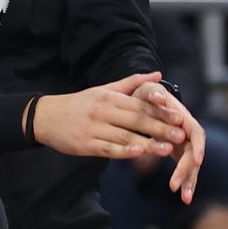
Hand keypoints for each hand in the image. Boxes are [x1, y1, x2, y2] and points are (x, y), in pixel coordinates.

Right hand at [32, 72, 184, 158]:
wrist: (47, 117)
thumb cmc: (80, 104)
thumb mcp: (103, 89)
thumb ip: (131, 83)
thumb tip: (157, 75)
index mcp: (108, 97)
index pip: (139, 104)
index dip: (161, 111)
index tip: (180, 117)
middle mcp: (102, 111)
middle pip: (136, 120)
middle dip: (160, 128)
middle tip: (180, 135)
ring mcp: (93, 128)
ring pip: (125, 136)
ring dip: (148, 143)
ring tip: (167, 149)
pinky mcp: (86, 145)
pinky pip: (108, 149)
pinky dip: (125, 151)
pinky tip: (139, 153)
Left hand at [132, 80, 204, 202]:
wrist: (142, 101)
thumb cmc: (145, 94)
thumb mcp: (146, 89)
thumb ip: (152, 92)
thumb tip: (159, 97)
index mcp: (182, 117)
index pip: (196, 132)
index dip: (198, 146)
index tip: (197, 160)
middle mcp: (187, 131)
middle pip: (194, 152)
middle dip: (187, 170)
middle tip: (175, 186)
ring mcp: (183, 143)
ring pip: (191, 165)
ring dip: (189, 181)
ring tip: (185, 198)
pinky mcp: (177, 152)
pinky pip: (183, 169)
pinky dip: (184, 181)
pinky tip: (183, 197)